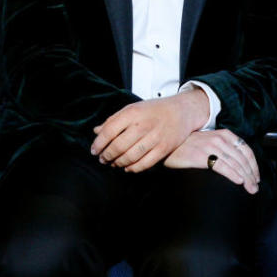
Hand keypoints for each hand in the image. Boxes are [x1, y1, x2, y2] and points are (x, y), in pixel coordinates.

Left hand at [91, 89, 208, 172]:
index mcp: (133, 113)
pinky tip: (128, 167)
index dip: (99, 143)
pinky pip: (145, 164)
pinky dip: (133, 168)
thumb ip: (114, 120)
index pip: (109, 130)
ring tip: (114, 163)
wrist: (181, 111)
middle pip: (118, 146)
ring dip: (118, 163)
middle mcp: (143, 125)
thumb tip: (96, 131)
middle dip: (107, 155)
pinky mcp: (164, 148)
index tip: (94, 150)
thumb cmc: (154, 110)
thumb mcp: (133, 108)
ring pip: (130, 157)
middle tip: (103, 159)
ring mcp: (155, 137)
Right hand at [164, 129, 259, 193]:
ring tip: (250, 189)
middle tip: (255, 187)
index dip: (253, 164)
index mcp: (224, 134)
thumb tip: (239, 164)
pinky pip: (221, 166)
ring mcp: (209, 146)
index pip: (245, 149)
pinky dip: (233, 174)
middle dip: (251, 174)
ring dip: (245, 177)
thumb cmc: (188, 146)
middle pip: (242, 158)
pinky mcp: (200, 155)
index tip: (256, 177)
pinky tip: (238, 181)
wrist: (168, 145)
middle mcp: (219, 138)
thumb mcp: (209, 141)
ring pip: (234, 163)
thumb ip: (223, 148)